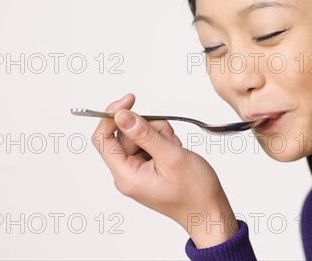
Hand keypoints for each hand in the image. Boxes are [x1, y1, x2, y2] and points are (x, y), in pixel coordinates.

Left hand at [91, 93, 237, 246]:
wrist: (209, 211)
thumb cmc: (195, 191)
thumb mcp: (171, 157)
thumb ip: (145, 134)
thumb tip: (122, 115)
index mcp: (126, 175)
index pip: (103, 139)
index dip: (112, 115)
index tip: (130, 100)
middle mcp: (127, 174)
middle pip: (125, 136)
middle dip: (148, 128)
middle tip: (170, 139)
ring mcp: (138, 172)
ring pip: (139, 137)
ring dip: (159, 135)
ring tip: (177, 148)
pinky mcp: (148, 170)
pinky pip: (149, 145)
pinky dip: (163, 142)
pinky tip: (176, 151)